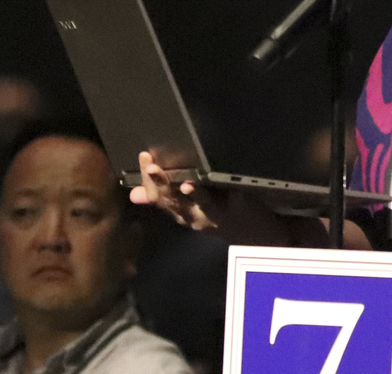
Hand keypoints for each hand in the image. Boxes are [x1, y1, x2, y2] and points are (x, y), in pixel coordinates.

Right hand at [129, 151, 298, 244]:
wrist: (258, 236)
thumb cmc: (221, 216)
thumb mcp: (190, 211)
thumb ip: (166, 200)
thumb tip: (134, 195)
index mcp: (182, 214)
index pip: (158, 198)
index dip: (148, 180)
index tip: (144, 156)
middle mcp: (194, 217)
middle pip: (171, 201)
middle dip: (159, 183)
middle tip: (150, 165)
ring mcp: (214, 214)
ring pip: (193, 203)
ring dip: (182, 191)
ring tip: (173, 178)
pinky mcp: (234, 207)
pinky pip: (219, 199)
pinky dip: (204, 193)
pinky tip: (198, 183)